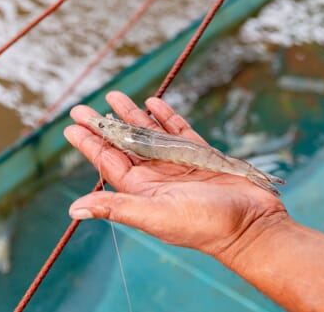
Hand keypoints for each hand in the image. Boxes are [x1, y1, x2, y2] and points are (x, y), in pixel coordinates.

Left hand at [63, 91, 286, 258]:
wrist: (251, 226)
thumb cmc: (203, 226)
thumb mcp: (156, 215)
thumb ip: (117, 207)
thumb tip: (73, 209)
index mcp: (142, 190)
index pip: (108, 161)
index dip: (89, 143)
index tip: (72, 125)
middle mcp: (157, 176)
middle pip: (124, 144)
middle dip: (105, 125)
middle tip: (83, 107)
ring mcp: (179, 165)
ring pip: (149, 134)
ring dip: (132, 116)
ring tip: (116, 96)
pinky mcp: (202, 157)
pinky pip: (179, 132)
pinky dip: (167, 117)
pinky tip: (155, 103)